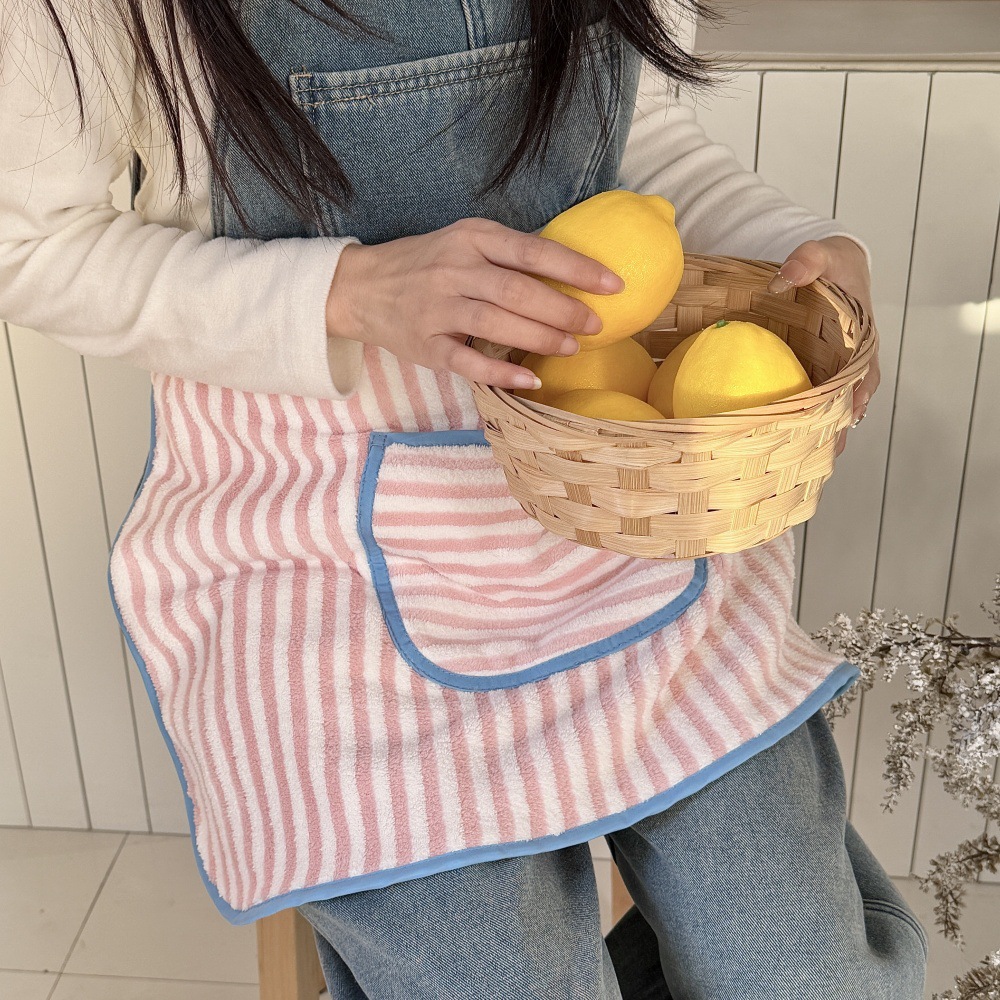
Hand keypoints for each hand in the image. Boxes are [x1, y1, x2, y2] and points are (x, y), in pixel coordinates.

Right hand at [325, 217, 624, 390]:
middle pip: (517, 289)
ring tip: (572, 348)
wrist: (362, 287)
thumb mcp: (464, 243)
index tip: (613, 285)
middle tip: (595, 325)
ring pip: (495, 322)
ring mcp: (436, 308)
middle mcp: (454, 269)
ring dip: (539, 336)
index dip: (577, 269)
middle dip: (562, 308)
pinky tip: (531, 379)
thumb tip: (573, 272)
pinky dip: (501, 371)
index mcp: (471, 238)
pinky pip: (467, 360)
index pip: (532, 251)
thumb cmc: (427, 264)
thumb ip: (508, 255)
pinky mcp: (425, 344)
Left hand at [766, 235, 879, 456]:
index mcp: (860, 337)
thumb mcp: (822, 254)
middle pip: (848, 399)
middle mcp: (848, 360)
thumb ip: (808, 260)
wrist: (822, 266)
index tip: (848, 414)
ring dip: (819, 429)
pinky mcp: (810, 373)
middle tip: (824, 451)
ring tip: (805, 458)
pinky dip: (797, 418)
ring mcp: (829, 369)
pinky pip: (807, 398)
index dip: (858, 394)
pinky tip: (779, 439)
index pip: (865, 371)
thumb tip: (784, 278)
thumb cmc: (828, 262)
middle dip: (838, 426)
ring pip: (828, 405)